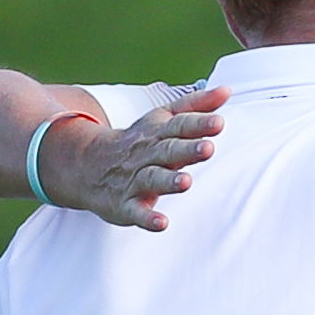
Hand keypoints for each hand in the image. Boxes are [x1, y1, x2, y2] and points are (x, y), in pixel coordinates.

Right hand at [48, 88, 221, 230]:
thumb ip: (195, 105)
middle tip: (207, 149)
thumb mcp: (163, 118)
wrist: (88, 165)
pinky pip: (136, 211)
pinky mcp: (125, 204)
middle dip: (187, 150)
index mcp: (158, 132)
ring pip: (153, 179)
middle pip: (168, 150)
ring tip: (186, 182)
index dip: (198, 124)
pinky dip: (147, 218)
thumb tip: (226, 91)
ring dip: (169, 180)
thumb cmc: (140, 142)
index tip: (219, 122)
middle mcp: (147, 154)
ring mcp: (135, 179)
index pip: (179, 125)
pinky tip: (162, 223)